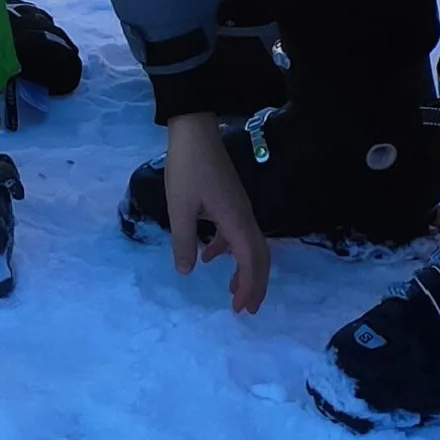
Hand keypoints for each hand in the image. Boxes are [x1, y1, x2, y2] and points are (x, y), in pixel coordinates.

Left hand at [160, 112, 268, 313]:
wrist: (194, 131)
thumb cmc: (187, 168)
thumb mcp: (179, 208)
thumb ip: (183, 242)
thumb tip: (187, 271)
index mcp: (236, 220)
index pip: (252, 261)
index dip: (250, 287)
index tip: (241, 309)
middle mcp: (244, 216)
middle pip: (259, 256)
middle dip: (255, 284)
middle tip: (245, 308)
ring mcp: (239, 207)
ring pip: (250, 245)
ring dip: (243, 268)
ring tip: (231, 289)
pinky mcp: (230, 199)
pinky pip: (236, 231)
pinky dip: (228, 248)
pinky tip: (209, 255)